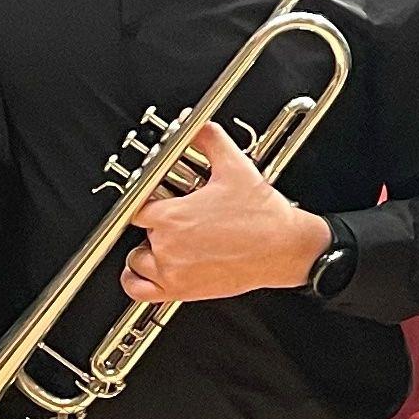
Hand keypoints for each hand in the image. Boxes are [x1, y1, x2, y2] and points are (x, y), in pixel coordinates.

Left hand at [122, 122, 335, 303]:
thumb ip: (210, 140)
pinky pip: (139, 290)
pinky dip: (135, 280)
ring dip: (147, 250)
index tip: (157, 197)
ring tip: (166, 240)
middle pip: (140, 231)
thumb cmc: (262, 216)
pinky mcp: (181, 291)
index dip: (146, 199)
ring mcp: (173, 272)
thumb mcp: (235, 167)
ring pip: (137, 260)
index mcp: (173, 216)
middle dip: (157, 222)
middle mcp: (167, 246)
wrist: (283, 249)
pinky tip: (146, 270)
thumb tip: (198, 127)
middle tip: (178, 216)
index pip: (136, 205)